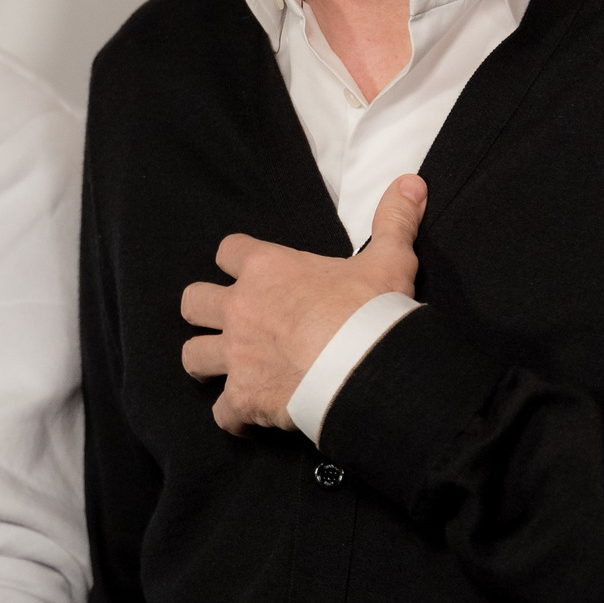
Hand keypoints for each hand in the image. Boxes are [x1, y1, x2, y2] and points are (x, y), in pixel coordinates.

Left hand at [179, 176, 425, 432]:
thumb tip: (412, 182)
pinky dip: (234, 418)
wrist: (366, 369)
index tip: (251, 272)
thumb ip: (393, 220)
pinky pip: (221, 413)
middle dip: (204, 313)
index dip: (237, 260)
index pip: (228, 250)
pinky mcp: (243, 399)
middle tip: (231, 323)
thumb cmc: (372, 310)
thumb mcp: (389, 259)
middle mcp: (241, 309)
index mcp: (267, 270)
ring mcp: (236, 356)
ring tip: (228, 372)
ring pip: (192, 357)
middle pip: (192, 302)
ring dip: (207, 365)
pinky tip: (250, 420)